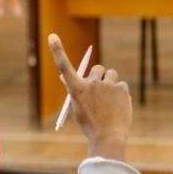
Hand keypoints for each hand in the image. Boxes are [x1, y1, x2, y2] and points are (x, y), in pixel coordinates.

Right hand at [49, 34, 131, 160]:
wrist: (108, 138)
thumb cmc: (90, 124)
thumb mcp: (77, 107)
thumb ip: (74, 90)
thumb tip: (64, 76)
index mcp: (76, 89)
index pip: (64, 66)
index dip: (57, 50)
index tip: (51, 36)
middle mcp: (90, 84)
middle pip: (96, 69)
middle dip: (99, 77)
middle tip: (100, 93)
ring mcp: (107, 85)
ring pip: (110, 74)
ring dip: (110, 83)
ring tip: (110, 101)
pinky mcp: (121, 88)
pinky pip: (121, 84)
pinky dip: (120, 93)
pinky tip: (118, 106)